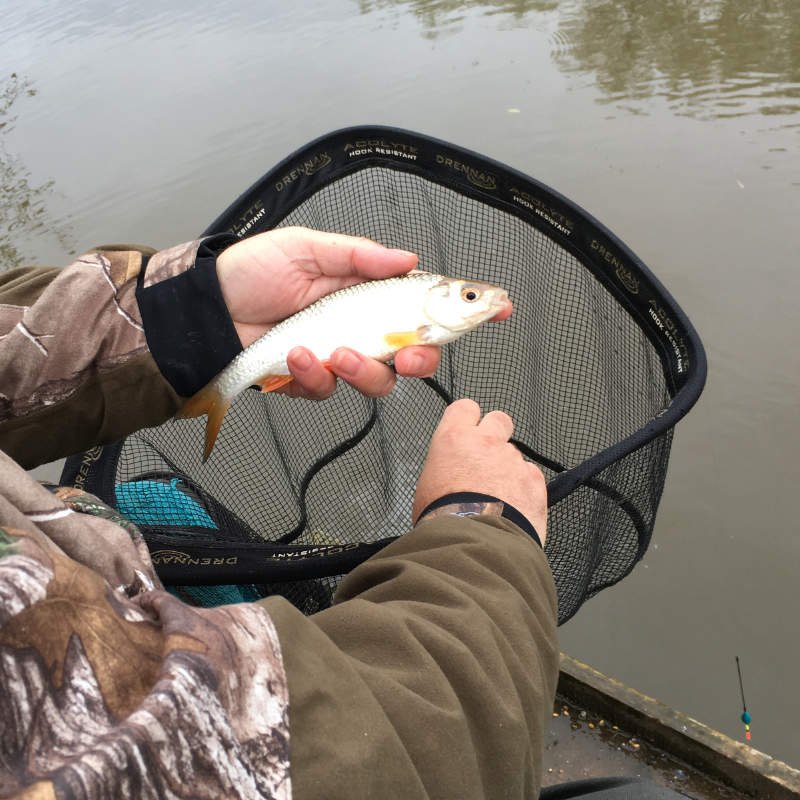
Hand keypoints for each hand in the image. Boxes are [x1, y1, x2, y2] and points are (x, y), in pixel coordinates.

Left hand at [215, 227, 510, 399]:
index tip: (500, 309)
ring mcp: (337, 357)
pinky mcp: (310, 380)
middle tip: (409, 354)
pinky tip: (296, 357)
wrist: (205, 307)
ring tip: (331, 352)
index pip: (426, 303)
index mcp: (367, 292)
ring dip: (361, 371)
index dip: (465, 309)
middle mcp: (360, 327)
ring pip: (377, 381)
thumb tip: (408, 259)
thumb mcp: (307, 247)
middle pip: (414, 354)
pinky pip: (328, 391)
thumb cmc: (251, 270)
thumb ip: (359, 256)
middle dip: (420, 359)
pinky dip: (314, 377)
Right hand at [413, 399, 546, 542]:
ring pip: (515, 455)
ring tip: (499, 498)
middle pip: (499, 419)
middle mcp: (486, 442)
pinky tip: (514, 509)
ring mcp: (513, 460)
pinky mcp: (534, 481)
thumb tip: (452, 475)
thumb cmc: (442, 519)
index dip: (468, 419)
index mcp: (454, 439)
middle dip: (497, 434)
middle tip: (488, 458)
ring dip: (509, 470)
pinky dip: (525, 489)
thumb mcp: (427, 486)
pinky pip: (532, 476)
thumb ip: (446, 468)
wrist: (472, 542)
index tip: (467, 431)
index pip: (465, 408)